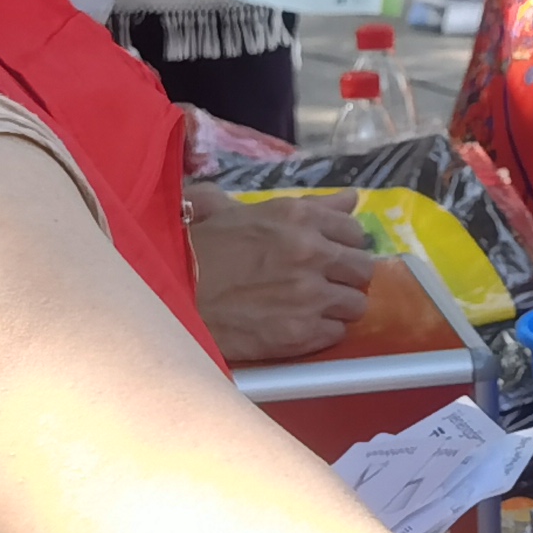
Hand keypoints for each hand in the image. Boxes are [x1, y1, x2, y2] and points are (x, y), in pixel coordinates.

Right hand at [184, 185, 376, 362]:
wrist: (169, 293)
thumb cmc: (199, 247)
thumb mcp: (244, 210)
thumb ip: (305, 203)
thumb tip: (349, 198)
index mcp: (299, 217)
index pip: (354, 231)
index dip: (343, 245)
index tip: (329, 254)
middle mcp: (312, 253)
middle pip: (363, 269)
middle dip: (345, 277)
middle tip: (323, 283)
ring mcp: (310, 296)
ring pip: (356, 305)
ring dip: (337, 307)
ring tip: (310, 308)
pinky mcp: (301, 334)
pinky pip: (336, 334)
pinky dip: (322, 332)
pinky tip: (298, 327)